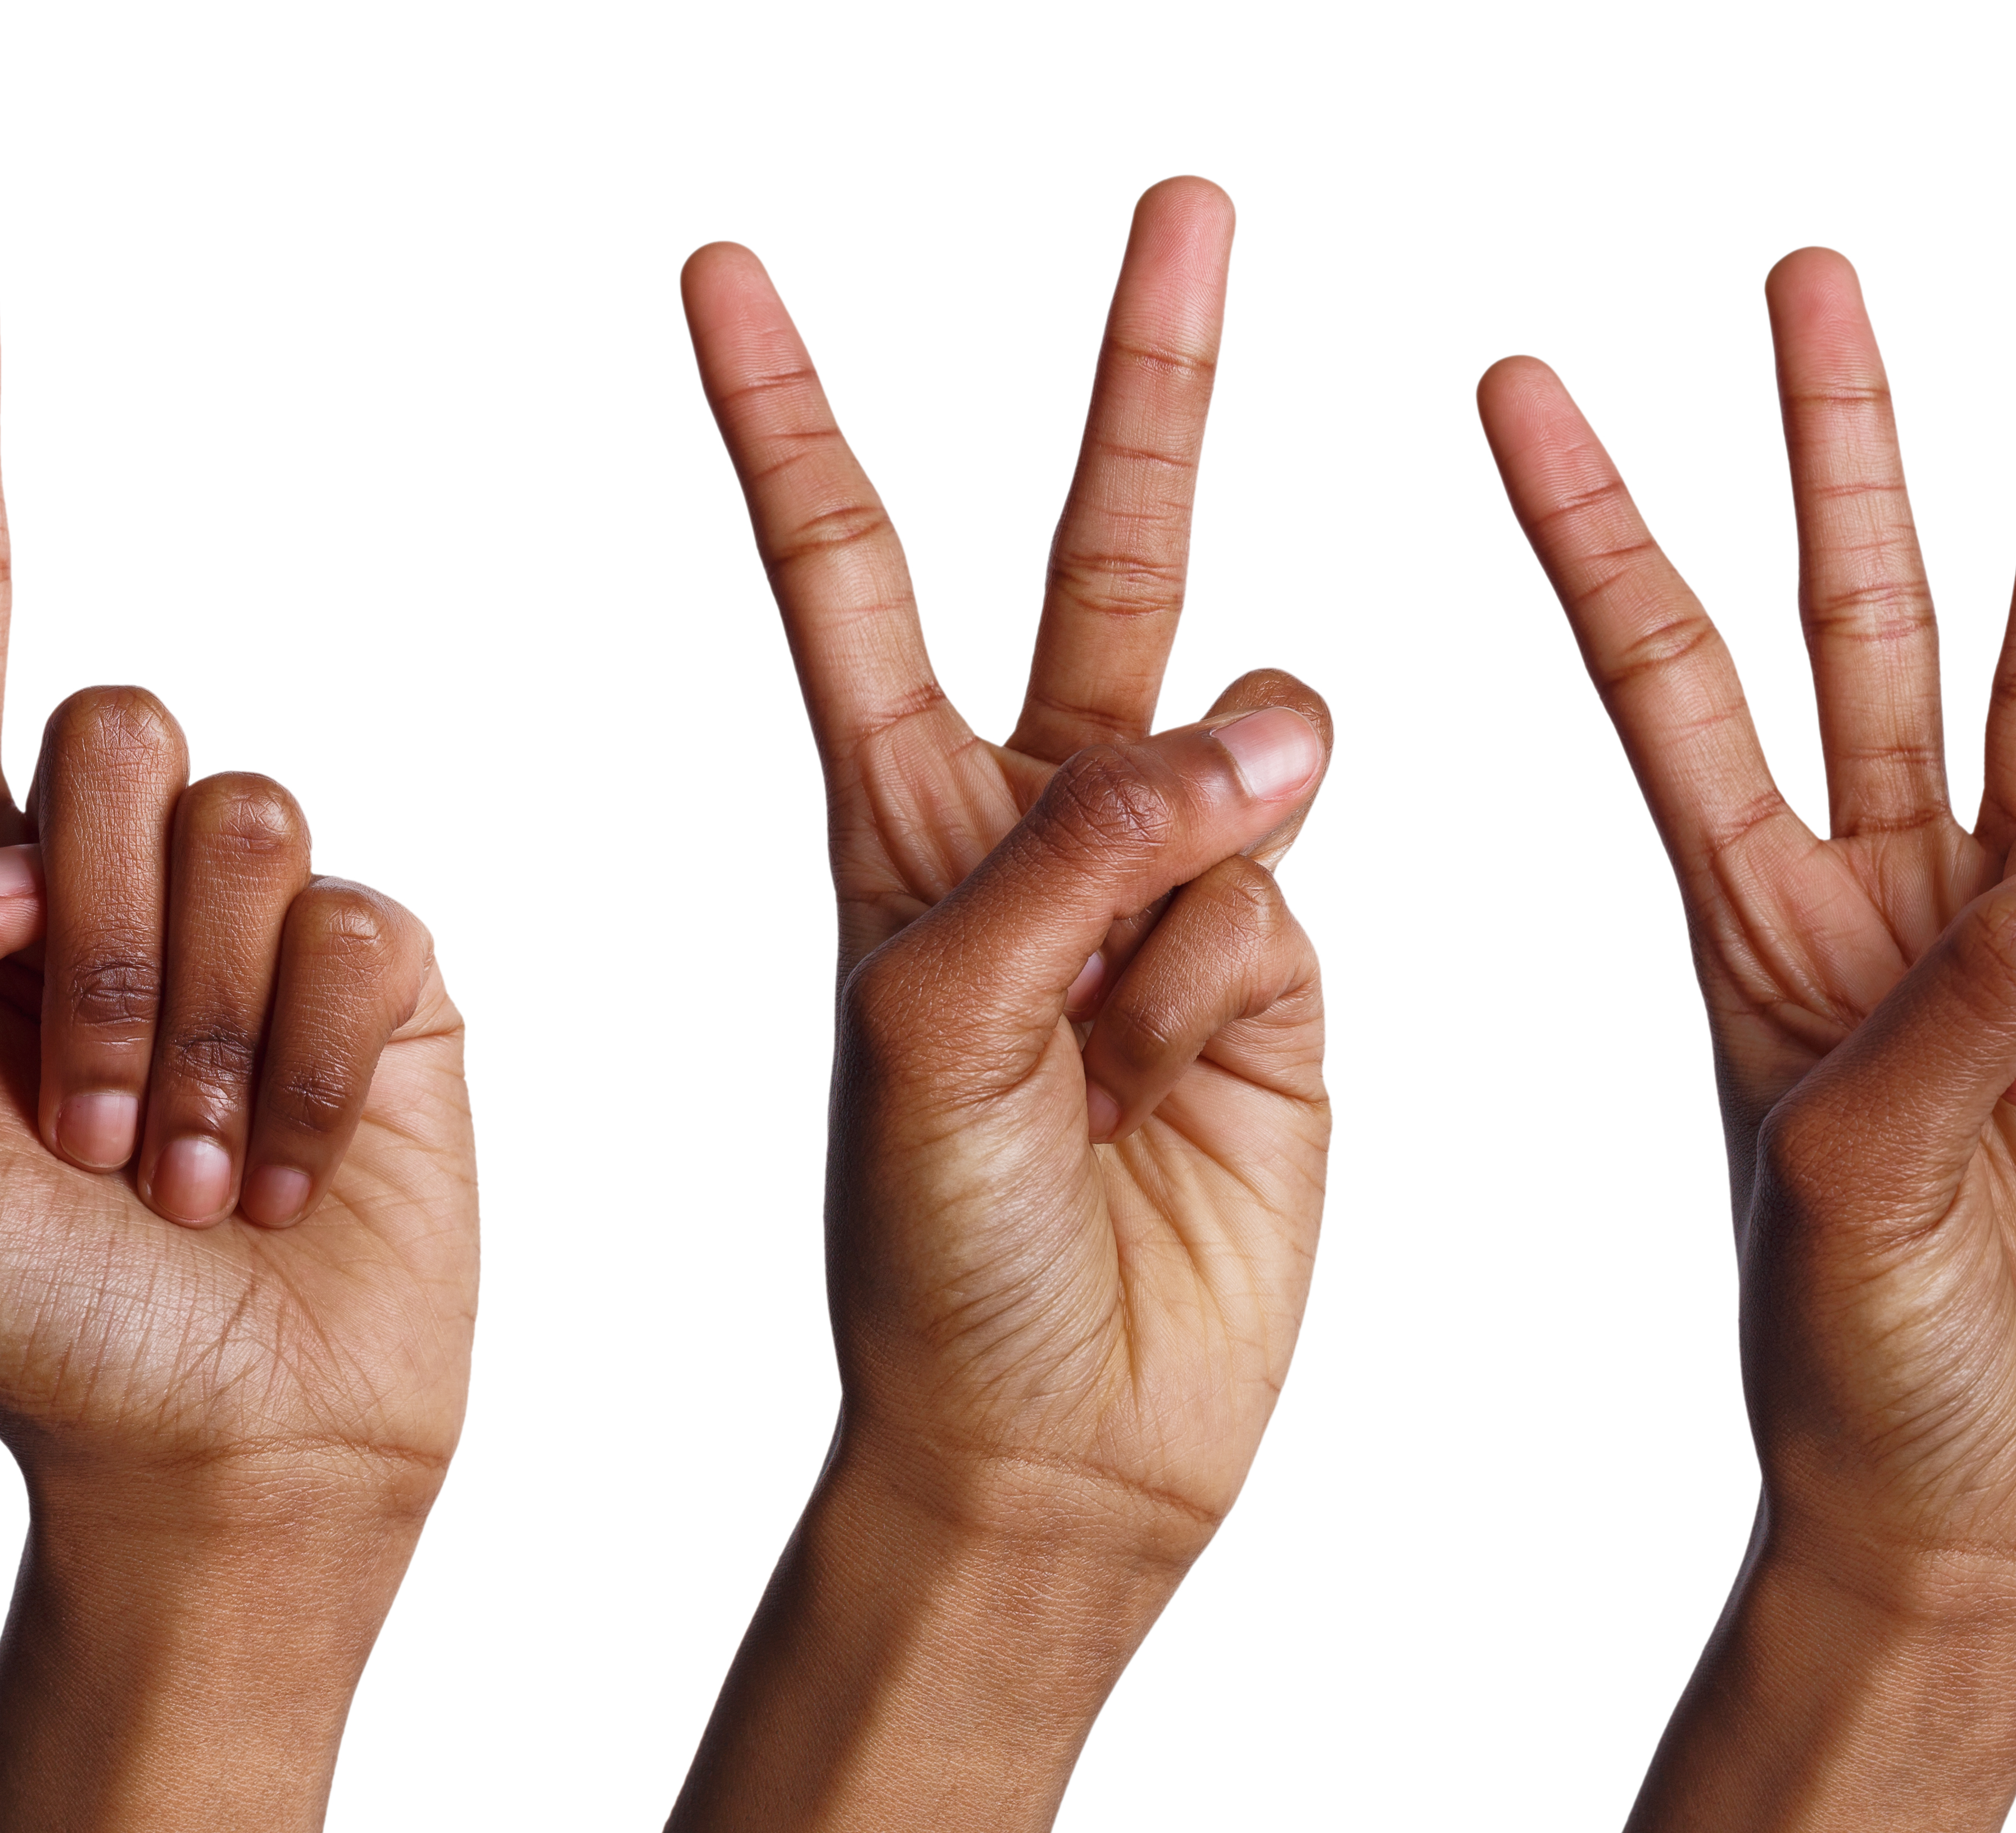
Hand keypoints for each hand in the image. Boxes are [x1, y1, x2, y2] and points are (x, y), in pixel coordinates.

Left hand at [0, 208, 472, 1832]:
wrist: (220, 1450)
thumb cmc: (5, 1325)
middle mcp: (107, 866)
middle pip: (115, 726)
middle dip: (94, 945)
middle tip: (85, 1122)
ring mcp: (257, 915)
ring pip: (250, 820)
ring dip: (202, 1028)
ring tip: (185, 1159)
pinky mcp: (388, 969)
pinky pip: (364, 925)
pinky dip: (309, 1068)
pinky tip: (279, 1165)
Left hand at [636, 178, 1333, 1832]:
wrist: (1058, 1444)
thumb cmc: (932, 1267)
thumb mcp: (937, 1043)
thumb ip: (1086, 857)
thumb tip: (1275, 710)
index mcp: (902, 829)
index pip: (846, 571)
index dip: (792, 421)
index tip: (723, 270)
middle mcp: (1038, 827)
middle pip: (1098, 554)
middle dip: (1145, 380)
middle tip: (1184, 204)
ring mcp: (1177, 891)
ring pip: (1235, 736)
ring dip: (1208, 813)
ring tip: (1127, 1036)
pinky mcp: (1285, 967)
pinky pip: (1292, 870)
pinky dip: (1249, 941)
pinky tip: (1180, 1067)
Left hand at [1479, 249, 2015, 1832]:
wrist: (1978, 1519)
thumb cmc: (1844, 1384)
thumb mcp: (1835, 1196)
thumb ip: (1955, 1025)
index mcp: (1731, 933)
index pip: (1643, 678)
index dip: (1581, 528)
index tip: (1511, 377)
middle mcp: (1850, 898)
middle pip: (1827, 620)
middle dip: (1815, 448)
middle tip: (1799, 270)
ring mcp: (1998, 934)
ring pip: (2006, 670)